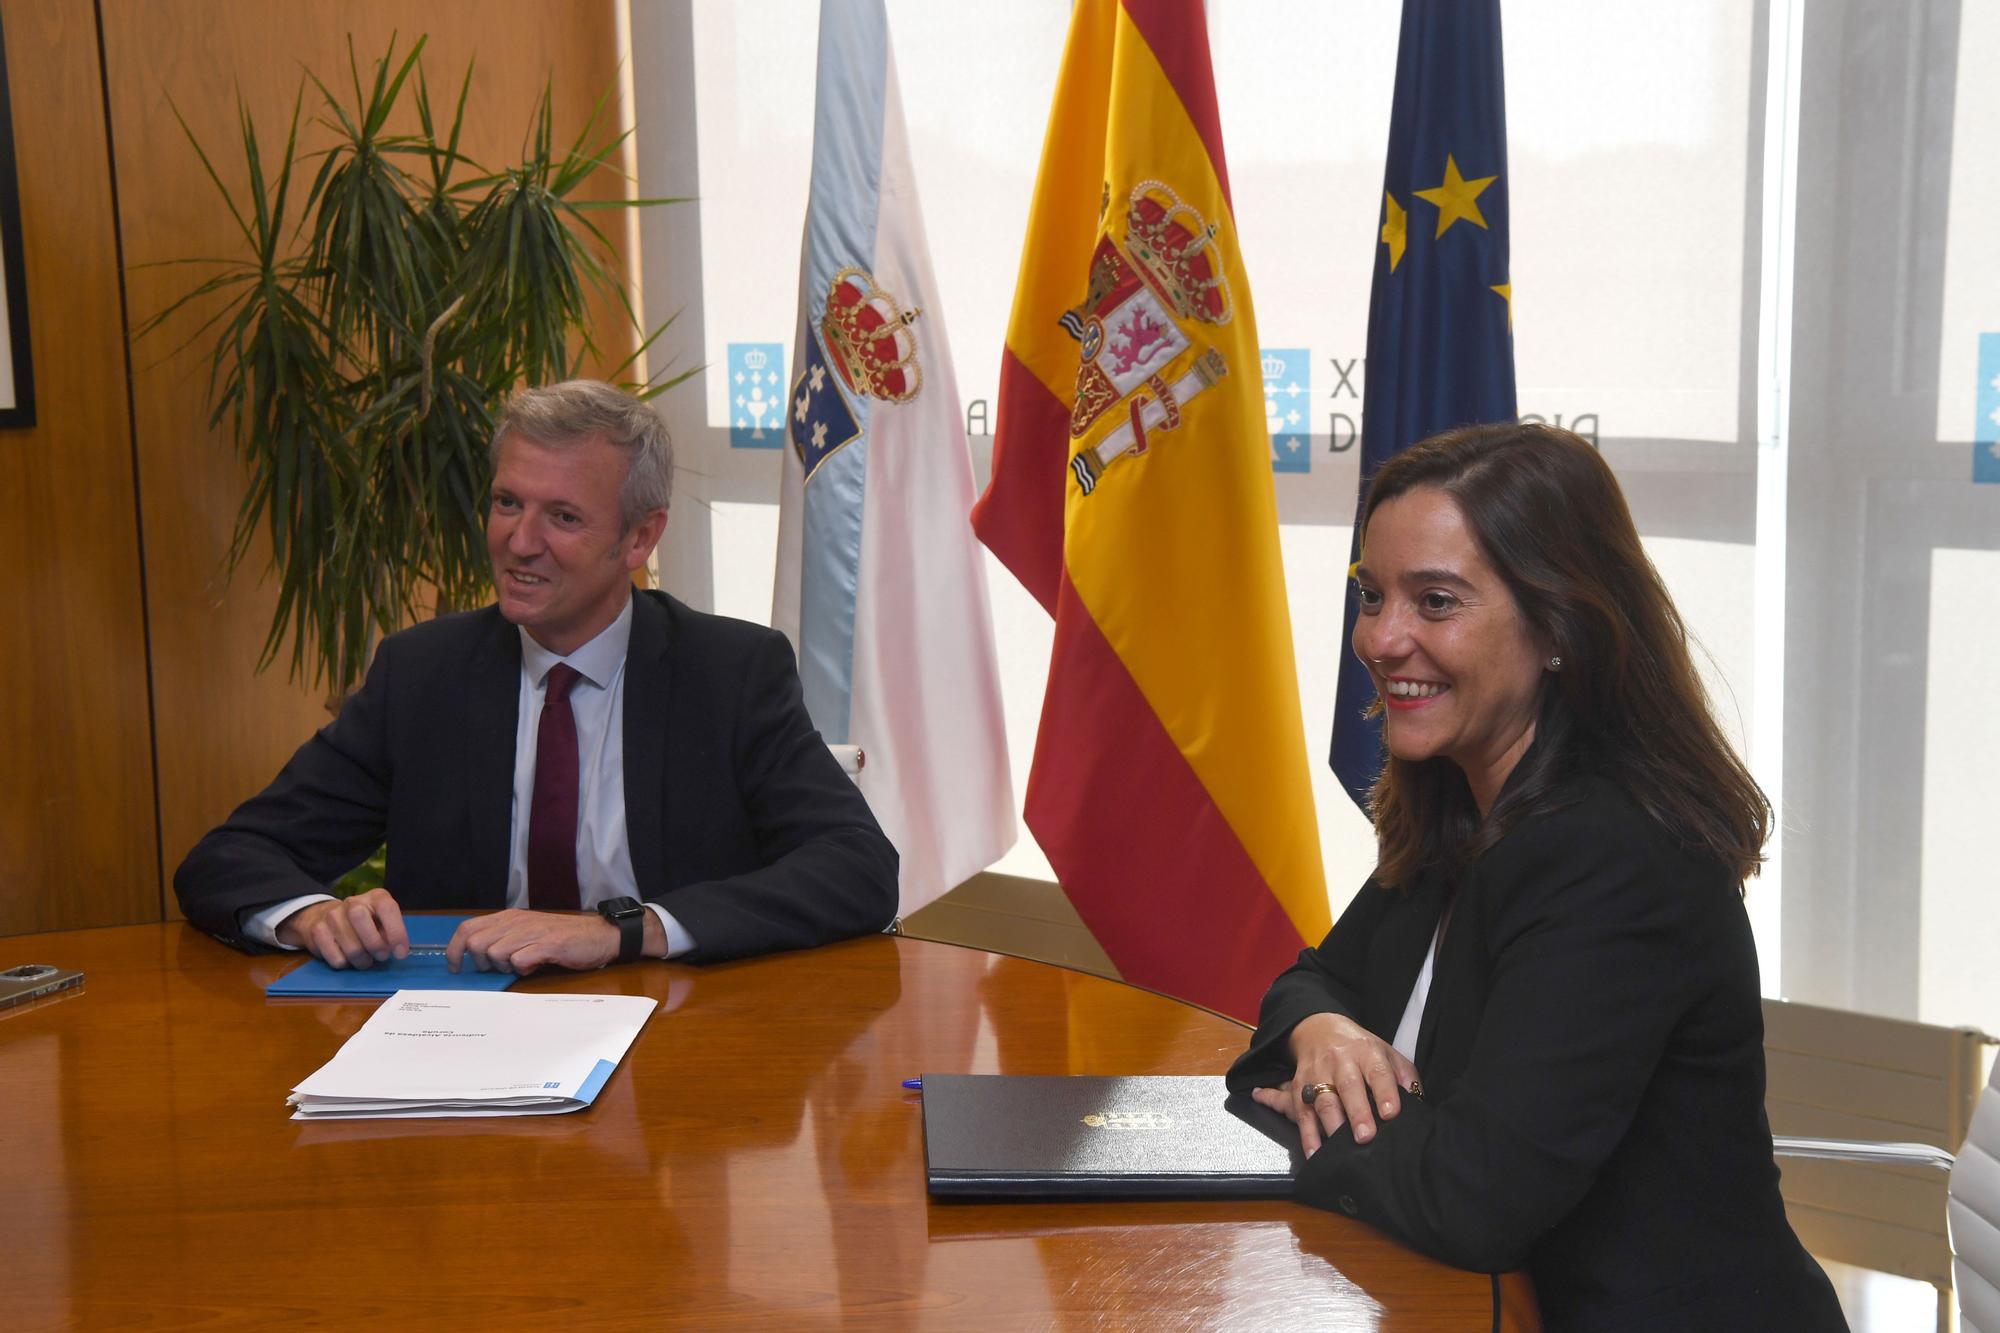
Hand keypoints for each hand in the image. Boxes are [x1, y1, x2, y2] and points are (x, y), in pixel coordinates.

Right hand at [276, 889, 408, 968]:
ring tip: (365, 959)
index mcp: (375, 897)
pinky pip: (336, 958)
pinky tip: (347, 957)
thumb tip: (396, 950)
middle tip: (381, 957)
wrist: (323, 917)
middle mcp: (353, 902)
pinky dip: (345, 964)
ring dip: (362, 960)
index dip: (396, 932)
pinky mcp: (317, 931)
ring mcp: (332, 916)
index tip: (400, 953)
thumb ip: (390, 932)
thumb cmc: (364, 923)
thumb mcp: (382, 922)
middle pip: (361, 920)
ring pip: (351, 947)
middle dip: (375, 945)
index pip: (387, 907)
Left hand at [445, 910, 622, 975]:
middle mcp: (516, 922)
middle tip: (500, 968)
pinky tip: (536, 966)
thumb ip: (503, 939)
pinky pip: (519, 961)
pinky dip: (523, 970)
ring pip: (495, 954)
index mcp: (508, 917)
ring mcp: (531, 933)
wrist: (598, 935)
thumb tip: (477, 957)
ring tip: (522, 965)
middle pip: (476, 944)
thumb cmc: (561, 936)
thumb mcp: (526, 932)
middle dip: (482, 963)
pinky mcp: (547, 945)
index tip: (456, 967)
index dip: (454, 950)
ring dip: (504, 967)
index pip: (467, 928)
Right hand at [1250, 1011, 1418, 1155]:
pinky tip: (1315, 1152)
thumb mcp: (1386, 1052)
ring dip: (1332, 1125)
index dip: (1385, 1092)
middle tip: (1365, 1136)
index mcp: (1366, 1053)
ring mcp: (1317, 1075)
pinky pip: (1302, 1114)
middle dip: (1357, 1112)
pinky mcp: (1299, 1089)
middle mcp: (1340, 1062)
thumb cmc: (1358, 1049)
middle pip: (1348, 1086)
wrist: (1319, 1030)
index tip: (1391, 1113)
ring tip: (1341, 1148)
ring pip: (1323, 1101)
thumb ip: (1405, 1076)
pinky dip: (1308, 1135)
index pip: (1378, 1072)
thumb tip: (1418, 1104)